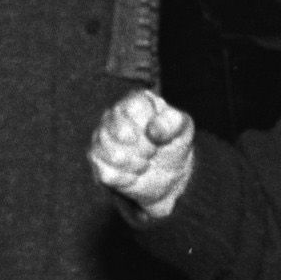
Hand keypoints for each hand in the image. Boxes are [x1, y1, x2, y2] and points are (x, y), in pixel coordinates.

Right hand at [88, 89, 196, 216]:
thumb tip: (152, 129)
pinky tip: (134, 174)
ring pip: (115, 155)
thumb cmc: (173, 143)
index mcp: (134, 101)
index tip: (158, 135)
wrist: (168, 173)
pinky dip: (127, 178)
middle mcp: (113, 116)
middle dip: (145, 148)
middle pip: (122, 133)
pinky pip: (108, 174)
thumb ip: (173, 122)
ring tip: (145, 162)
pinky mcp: (97, 161)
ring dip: (137, 164)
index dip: (148, 128)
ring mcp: (101, 138)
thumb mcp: (183, 128)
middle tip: (153, 151)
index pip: (133, 108)